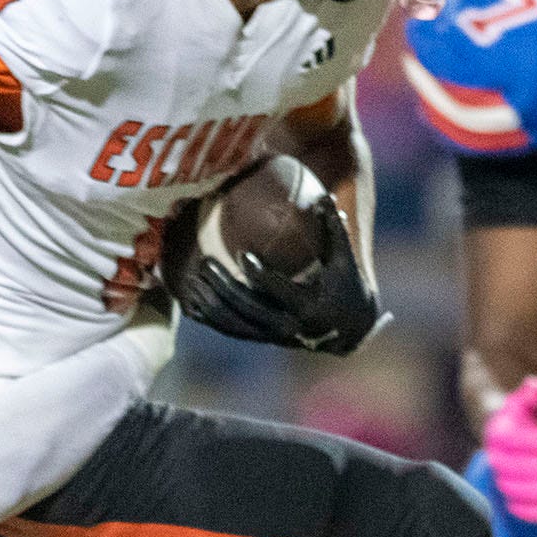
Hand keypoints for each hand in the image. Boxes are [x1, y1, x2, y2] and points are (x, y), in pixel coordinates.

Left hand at [173, 198, 386, 355]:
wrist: (347, 329)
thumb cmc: (345, 284)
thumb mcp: (343, 258)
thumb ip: (334, 229)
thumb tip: (322, 197)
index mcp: (307, 306)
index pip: (279, 291)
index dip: (260, 275)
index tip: (242, 254)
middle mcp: (288, 326)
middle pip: (249, 308)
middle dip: (225, 287)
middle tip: (205, 264)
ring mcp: (272, 336)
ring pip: (235, 323)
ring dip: (211, 303)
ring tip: (192, 279)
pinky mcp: (262, 339)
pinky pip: (230, 330)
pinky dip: (209, 317)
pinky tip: (189, 300)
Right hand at [483, 376, 536, 523]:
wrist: (515, 436)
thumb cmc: (529, 418)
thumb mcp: (532, 401)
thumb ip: (534, 394)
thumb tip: (536, 386)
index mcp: (500, 431)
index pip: (515, 439)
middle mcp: (495, 456)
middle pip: (515, 469)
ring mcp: (500, 477)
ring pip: (514, 491)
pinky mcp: (508, 496)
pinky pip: (515, 509)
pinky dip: (533, 514)